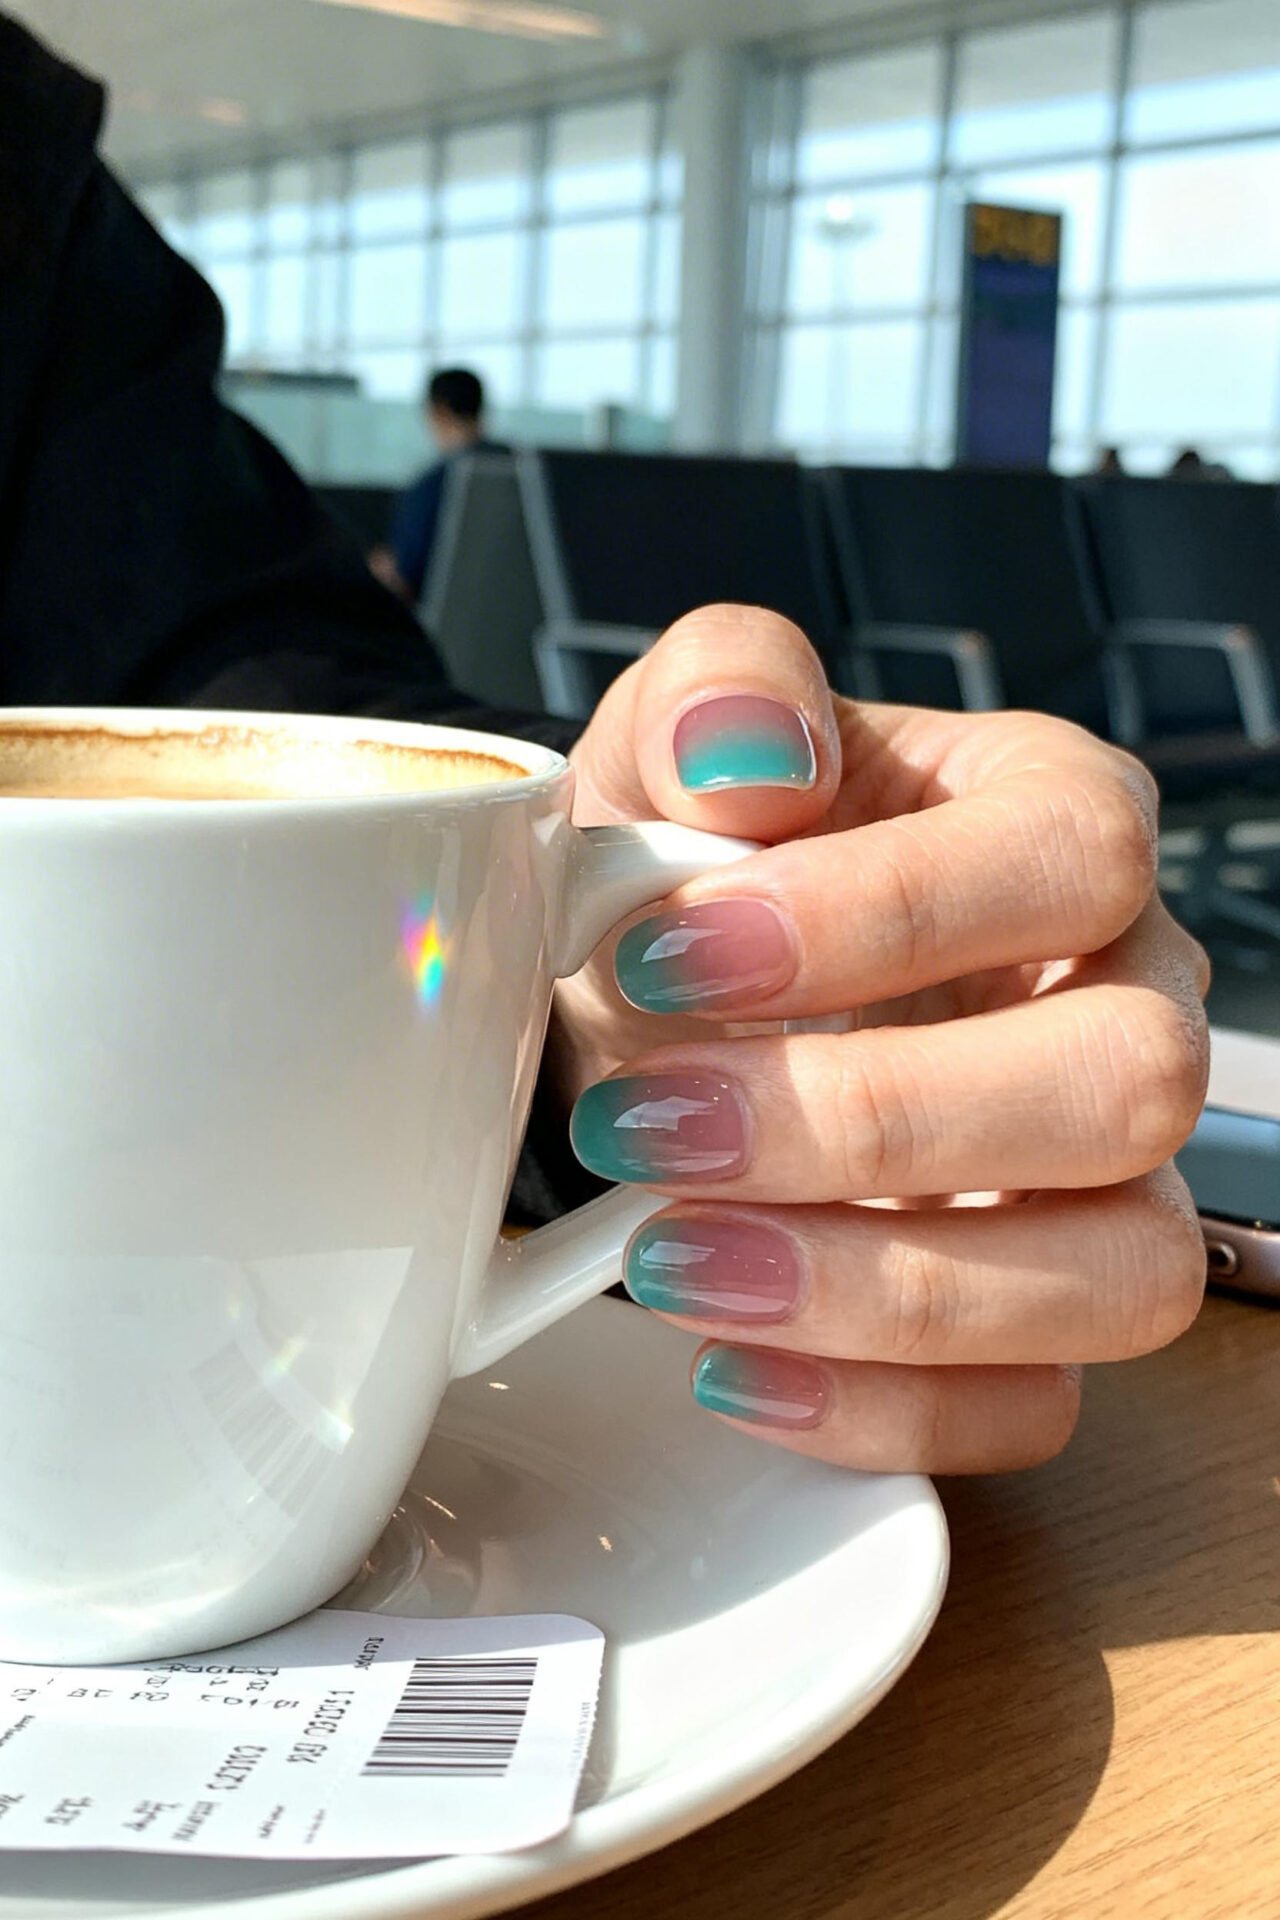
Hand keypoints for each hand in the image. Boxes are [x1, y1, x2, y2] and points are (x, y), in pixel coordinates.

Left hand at [555, 605, 1209, 1472]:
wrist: (660, 997)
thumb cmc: (693, 861)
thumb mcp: (668, 746)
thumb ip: (715, 695)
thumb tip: (746, 754)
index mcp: (1058, 823)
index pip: (1068, 857)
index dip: (879, 914)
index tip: (663, 949)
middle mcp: (1126, 999)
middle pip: (1128, 1084)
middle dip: (867, 1123)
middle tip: (647, 1128)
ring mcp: (1107, 1178)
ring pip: (1121, 1272)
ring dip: (879, 1290)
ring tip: (666, 1261)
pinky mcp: (1043, 1317)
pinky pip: (1035, 1405)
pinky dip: (877, 1407)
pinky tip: (723, 1362)